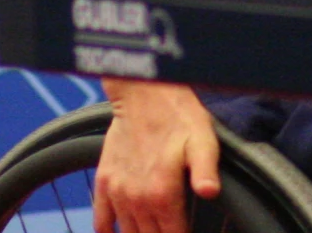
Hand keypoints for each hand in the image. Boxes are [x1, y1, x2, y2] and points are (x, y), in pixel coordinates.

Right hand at [93, 81, 219, 232]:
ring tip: (152, 231)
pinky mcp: (104, 182)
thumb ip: (206, 170)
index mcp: (163, 193)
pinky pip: (101, 220)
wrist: (142, 92)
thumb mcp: (202, 139)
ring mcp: (118, 192)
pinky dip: (109, 232)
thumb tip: (210, 193)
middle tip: (171, 229)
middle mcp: (137, 199)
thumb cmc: (177, 114)